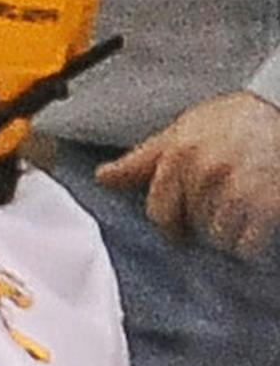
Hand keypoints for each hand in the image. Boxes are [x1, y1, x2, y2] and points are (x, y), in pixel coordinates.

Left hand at [94, 91, 279, 261]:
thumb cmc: (232, 121)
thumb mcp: (181, 132)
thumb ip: (140, 161)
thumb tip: (103, 177)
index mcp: (180, 154)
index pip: (160, 213)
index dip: (172, 220)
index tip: (183, 219)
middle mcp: (208, 169)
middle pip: (191, 226)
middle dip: (203, 221)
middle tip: (222, 200)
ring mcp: (240, 186)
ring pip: (218, 237)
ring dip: (228, 230)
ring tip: (242, 204)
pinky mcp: (269, 202)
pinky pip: (248, 244)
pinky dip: (252, 240)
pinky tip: (257, 218)